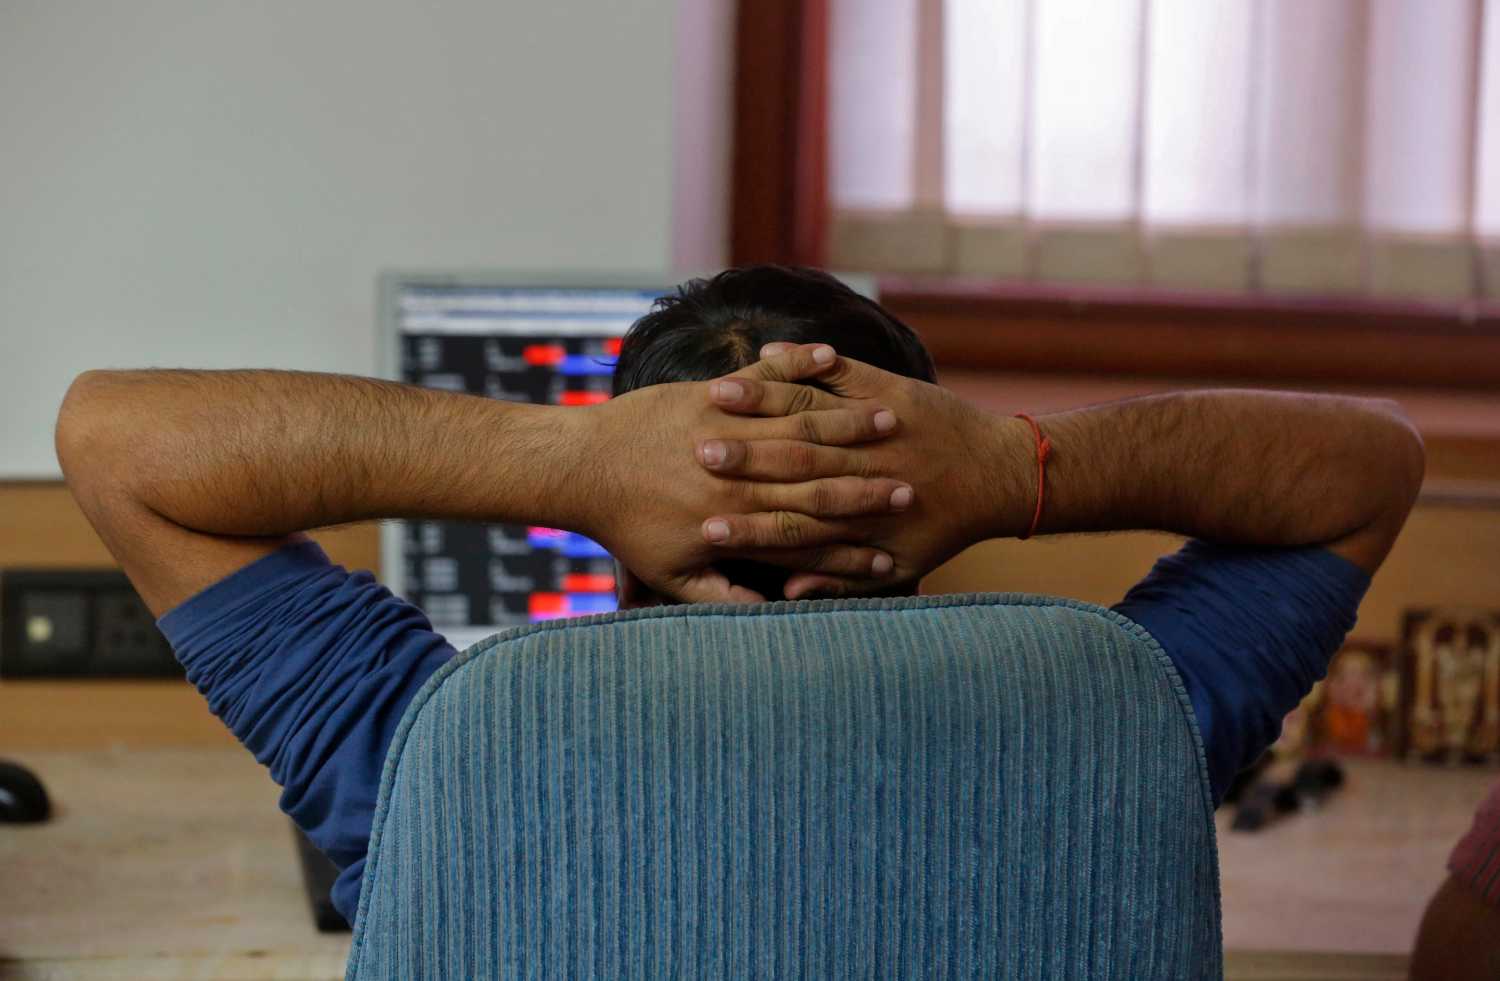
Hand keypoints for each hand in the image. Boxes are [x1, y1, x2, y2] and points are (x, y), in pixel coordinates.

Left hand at [575, 344, 914, 603]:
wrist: (581, 468)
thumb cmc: (626, 526)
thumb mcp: (672, 575)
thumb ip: (724, 595)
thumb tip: (774, 611)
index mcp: (738, 518)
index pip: (811, 528)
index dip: (856, 534)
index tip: (891, 536)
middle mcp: (740, 474)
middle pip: (819, 476)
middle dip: (869, 481)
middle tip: (914, 481)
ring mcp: (727, 428)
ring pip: (800, 424)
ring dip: (848, 423)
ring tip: (891, 419)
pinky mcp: (710, 395)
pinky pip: (764, 377)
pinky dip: (798, 365)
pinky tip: (831, 356)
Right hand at [695, 345, 1029, 597]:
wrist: (1000, 475)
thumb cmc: (945, 524)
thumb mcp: (901, 564)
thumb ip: (840, 580)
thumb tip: (788, 597)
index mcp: (856, 514)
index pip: (789, 523)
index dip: (744, 525)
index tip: (702, 524)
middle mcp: (859, 467)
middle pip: (788, 462)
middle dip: (739, 456)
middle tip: (694, 452)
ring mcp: (872, 424)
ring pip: (806, 411)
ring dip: (759, 401)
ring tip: (716, 396)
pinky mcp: (886, 389)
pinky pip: (840, 370)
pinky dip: (802, 361)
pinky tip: (764, 350)